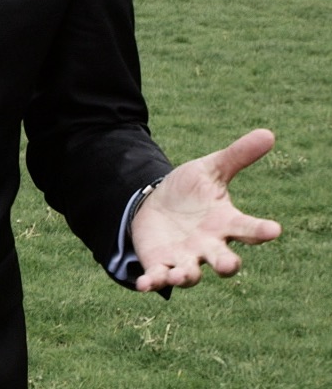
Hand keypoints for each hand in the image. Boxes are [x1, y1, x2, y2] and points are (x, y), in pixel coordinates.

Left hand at [131, 128, 281, 291]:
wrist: (155, 203)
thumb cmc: (190, 191)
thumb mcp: (210, 169)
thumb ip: (236, 156)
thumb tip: (268, 133)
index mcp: (225, 223)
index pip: (248, 228)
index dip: (261, 230)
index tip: (274, 229)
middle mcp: (209, 245)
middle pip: (223, 260)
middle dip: (226, 264)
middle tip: (228, 264)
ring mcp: (185, 257)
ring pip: (191, 274)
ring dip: (187, 275)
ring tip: (185, 274)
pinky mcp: (160, 264)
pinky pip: (158, 277)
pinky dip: (152, 282)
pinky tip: (144, 284)